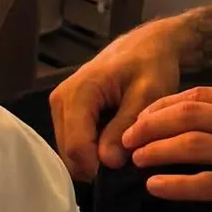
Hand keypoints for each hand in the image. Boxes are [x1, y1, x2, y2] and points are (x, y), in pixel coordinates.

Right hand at [50, 20, 183, 179]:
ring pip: (70, 151)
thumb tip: (107, 162)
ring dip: (96, 157)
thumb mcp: (148, 94)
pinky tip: (115, 140)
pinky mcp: (65, 111)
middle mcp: (60, 100)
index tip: (127, 166)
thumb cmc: (152, 65)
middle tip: (129, 158)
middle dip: (98, 164)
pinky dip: (93, 149)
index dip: (100, 166)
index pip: (76, 146)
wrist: (148, 45)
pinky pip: (74, 142)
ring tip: (125, 147)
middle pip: (69, 153)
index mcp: (78, 92)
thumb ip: (125, 126)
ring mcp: (59, 106)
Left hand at [122, 86, 211, 211]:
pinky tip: (156, 188)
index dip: (166, 104)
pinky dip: (176, 185)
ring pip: (191, 143)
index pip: (202, 93)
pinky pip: (206, 184)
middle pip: (189, 112)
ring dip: (156, 150)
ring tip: (134, 159)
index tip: (144, 116)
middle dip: (151, 122)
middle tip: (127, 136)